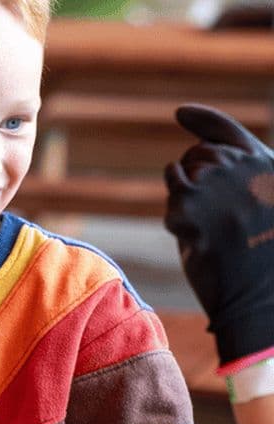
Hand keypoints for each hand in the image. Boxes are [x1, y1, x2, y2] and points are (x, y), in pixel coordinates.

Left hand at [164, 104, 273, 364]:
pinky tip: (200, 233)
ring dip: (186, 197)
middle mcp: (243, 165)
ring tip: (212, 228)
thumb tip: (195, 160)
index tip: (181, 113)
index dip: (201, 119)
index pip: (227, 131)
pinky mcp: (189, 204)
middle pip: (197, 154)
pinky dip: (179, 214)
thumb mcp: (263, 208)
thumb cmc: (262, 261)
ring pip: (180, 172)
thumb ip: (240, 181)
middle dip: (195, 179)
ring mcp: (215, 182)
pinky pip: (172, 196)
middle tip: (217, 218)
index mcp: (266, 166)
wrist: (260, 297)